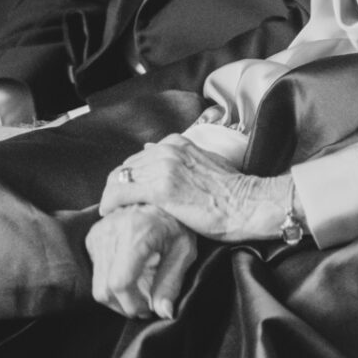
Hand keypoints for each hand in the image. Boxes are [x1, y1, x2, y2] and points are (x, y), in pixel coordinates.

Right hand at [86, 206, 201, 319]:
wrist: (159, 197)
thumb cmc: (176, 223)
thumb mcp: (183, 251)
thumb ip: (172, 282)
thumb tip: (164, 312)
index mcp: (135, 232)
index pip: (119, 283)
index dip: (132, 305)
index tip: (147, 309)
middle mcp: (111, 231)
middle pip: (105, 289)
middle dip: (124, 307)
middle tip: (144, 307)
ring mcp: (98, 233)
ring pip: (97, 285)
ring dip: (117, 299)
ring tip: (138, 294)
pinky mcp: (93, 236)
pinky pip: (96, 273)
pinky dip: (110, 283)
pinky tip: (128, 278)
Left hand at [100, 136, 290, 241]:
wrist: (249, 204)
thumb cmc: (232, 192)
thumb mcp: (205, 163)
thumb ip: (180, 156)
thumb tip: (151, 148)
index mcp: (177, 143)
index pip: (138, 158)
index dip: (129, 178)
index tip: (126, 195)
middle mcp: (167, 149)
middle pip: (126, 167)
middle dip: (116, 187)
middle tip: (114, 207)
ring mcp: (164, 168)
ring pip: (119, 179)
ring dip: (111, 197)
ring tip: (111, 213)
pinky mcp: (161, 189)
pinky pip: (122, 193)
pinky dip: (110, 204)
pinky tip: (109, 215)